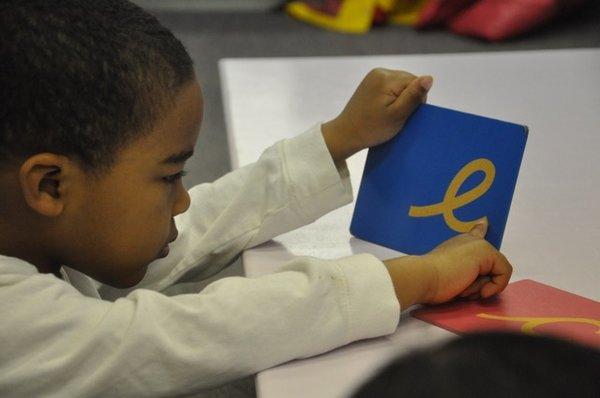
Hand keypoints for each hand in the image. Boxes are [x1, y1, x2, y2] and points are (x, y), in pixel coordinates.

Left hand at [322, 68, 432, 164]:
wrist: (346, 134)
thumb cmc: (372, 128)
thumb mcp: (397, 115)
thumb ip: (414, 96)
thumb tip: (429, 78)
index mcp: (386, 78)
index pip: (416, 82)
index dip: (415, 101)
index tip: (403, 115)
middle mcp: (380, 72)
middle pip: (409, 81)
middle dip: (407, 99)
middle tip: (395, 116)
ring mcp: (374, 76)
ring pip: (401, 84)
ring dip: (400, 98)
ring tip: (388, 114)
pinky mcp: (370, 82)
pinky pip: (391, 86)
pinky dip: (391, 98)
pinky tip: (383, 109)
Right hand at [383, 221, 512, 308]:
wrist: (425, 277)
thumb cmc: (431, 279)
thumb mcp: (449, 272)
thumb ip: (464, 267)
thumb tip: (469, 250)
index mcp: (458, 244)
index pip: (474, 232)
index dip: (480, 227)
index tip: (484, 221)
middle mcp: (470, 240)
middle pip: (490, 264)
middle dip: (480, 282)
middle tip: (461, 287)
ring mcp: (480, 245)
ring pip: (495, 273)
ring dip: (481, 287)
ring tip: (462, 286)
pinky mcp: (487, 252)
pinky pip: (504, 274)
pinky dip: (495, 287)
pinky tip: (481, 291)